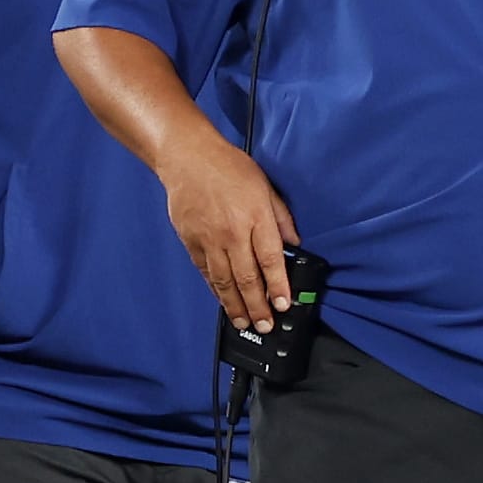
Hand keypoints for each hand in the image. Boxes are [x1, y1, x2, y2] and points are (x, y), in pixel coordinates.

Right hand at [159, 129, 297, 330]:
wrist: (187, 158)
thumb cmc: (229, 168)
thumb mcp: (266, 187)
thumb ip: (281, 217)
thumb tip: (294, 243)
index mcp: (255, 218)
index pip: (270, 260)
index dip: (279, 286)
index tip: (284, 305)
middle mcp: (232, 233)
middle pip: (247, 278)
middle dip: (259, 306)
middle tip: (266, 325)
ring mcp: (209, 240)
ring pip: (224, 281)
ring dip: (236, 305)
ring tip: (245, 322)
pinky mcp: (191, 242)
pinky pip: (206, 272)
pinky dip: (215, 290)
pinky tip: (224, 302)